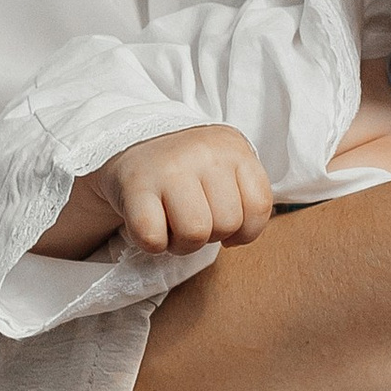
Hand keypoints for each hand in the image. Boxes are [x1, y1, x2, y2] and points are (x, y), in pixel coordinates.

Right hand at [101, 124, 274, 256]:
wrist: (131, 146)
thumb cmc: (186, 170)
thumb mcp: (226, 168)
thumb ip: (245, 197)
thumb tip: (238, 239)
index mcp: (232, 147)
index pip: (259, 205)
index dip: (245, 228)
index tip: (222, 218)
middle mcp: (203, 151)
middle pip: (227, 223)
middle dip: (211, 235)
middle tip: (191, 219)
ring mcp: (169, 167)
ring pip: (195, 233)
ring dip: (182, 243)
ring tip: (172, 224)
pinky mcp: (136, 186)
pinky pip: (154, 238)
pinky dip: (153, 244)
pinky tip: (151, 224)